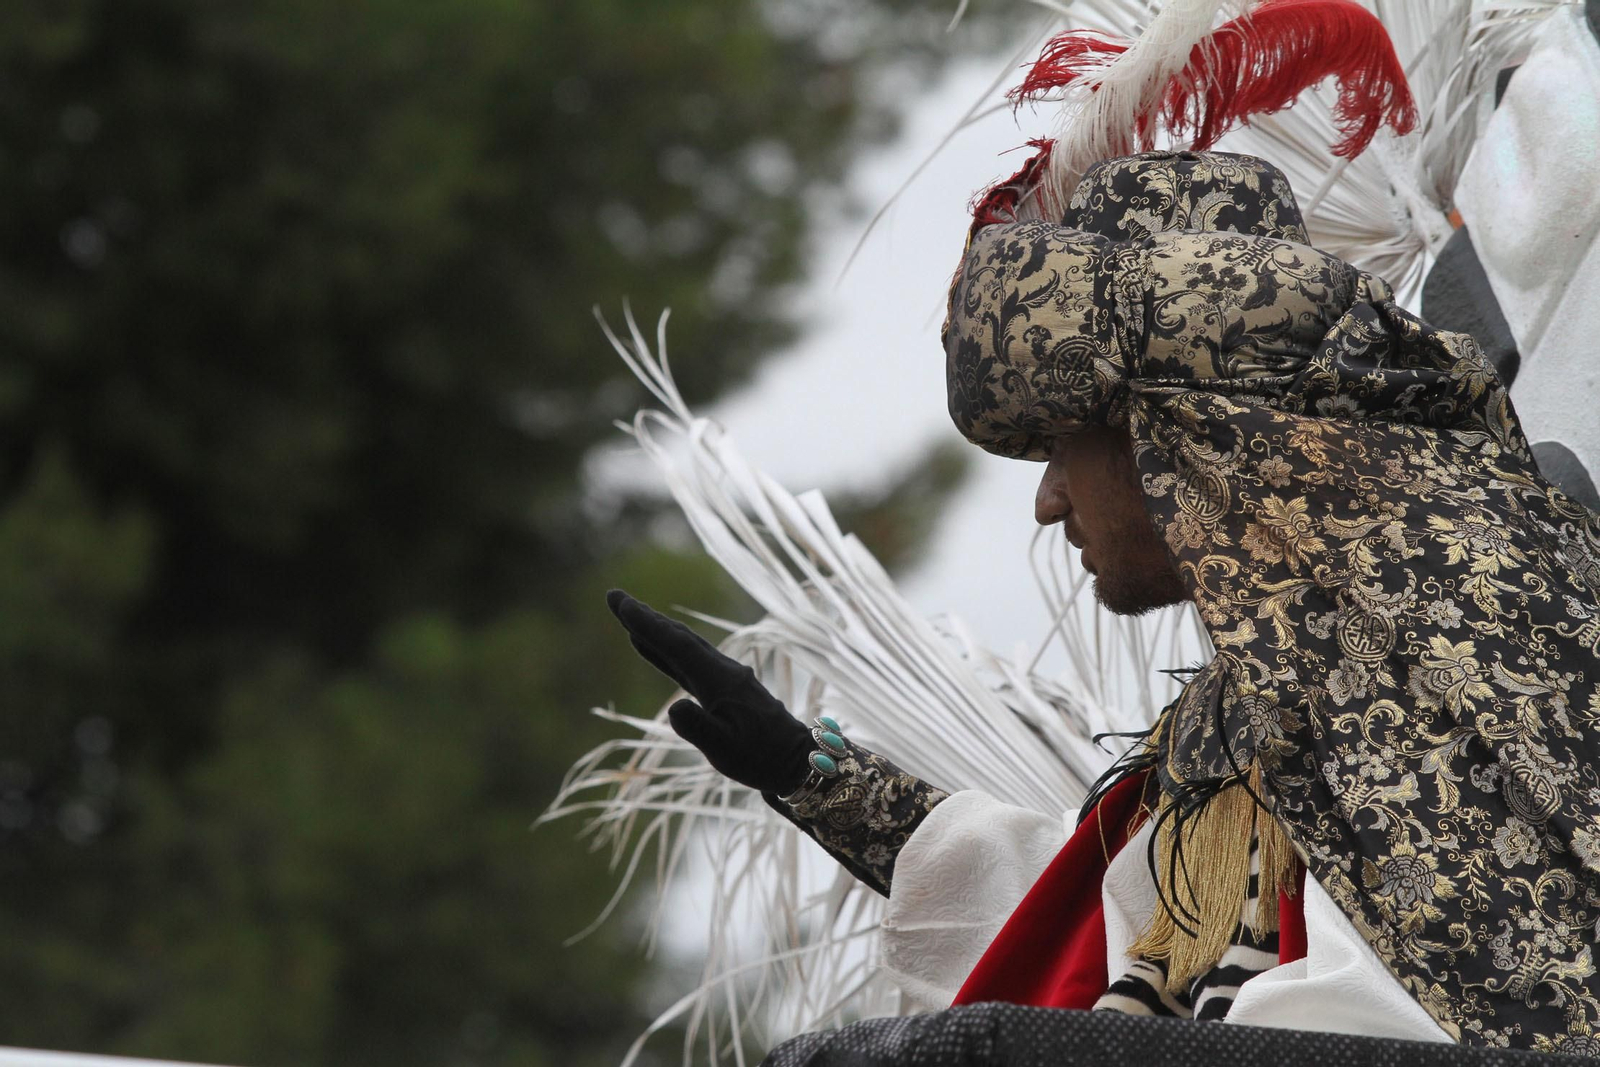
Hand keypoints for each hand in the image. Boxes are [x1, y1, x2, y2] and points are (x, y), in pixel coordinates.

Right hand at [606, 589, 812, 794]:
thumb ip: (697, 728)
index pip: (676, 646)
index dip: (646, 624)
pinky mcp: (724, 688)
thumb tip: (673, 708)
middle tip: (615, 597)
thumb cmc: (760, 758)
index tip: (621, 603)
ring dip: (656, 629)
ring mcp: (724, 677)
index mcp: (719, 681)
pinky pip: (689, 662)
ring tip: (629, 615)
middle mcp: (722, 671)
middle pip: (678, 637)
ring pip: (683, 646)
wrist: (794, 760)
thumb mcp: (725, 750)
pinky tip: (653, 648)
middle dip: (645, 617)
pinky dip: (667, 650)